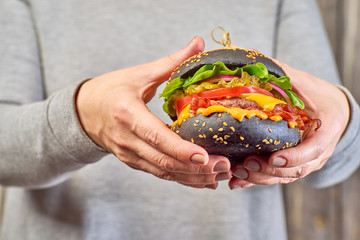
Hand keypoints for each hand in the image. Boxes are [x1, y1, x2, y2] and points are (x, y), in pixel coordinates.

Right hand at [76, 36, 231, 188]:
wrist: (83, 112)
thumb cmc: (109, 90)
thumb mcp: (138, 74)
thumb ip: (170, 62)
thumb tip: (199, 44)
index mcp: (127, 114)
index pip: (155, 136)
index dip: (180, 149)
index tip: (204, 156)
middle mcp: (127, 139)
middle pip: (163, 160)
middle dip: (195, 168)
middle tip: (224, 167)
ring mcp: (129, 154)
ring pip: (164, 172)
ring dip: (192, 177)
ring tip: (219, 176)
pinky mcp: (133, 161)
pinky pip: (160, 173)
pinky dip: (182, 178)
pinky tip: (202, 179)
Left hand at [229, 61, 349, 188]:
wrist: (331, 110)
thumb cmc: (318, 95)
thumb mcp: (305, 83)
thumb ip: (283, 74)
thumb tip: (253, 56)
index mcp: (325, 130)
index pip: (314, 149)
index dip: (295, 157)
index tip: (274, 158)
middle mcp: (317, 152)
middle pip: (296, 170)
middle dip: (269, 170)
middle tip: (247, 163)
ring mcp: (305, 161)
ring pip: (284, 177)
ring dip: (260, 178)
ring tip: (237, 173)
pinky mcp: (292, 165)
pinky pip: (276, 178)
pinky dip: (256, 181)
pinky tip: (237, 182)